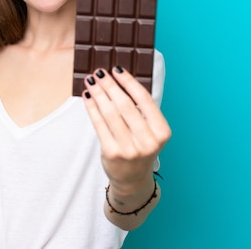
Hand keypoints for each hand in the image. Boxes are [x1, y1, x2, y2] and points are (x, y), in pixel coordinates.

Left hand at [82, 66, 170, 192]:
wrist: (132, 180)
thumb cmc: (140, 148)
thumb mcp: (149, 131)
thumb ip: (140, 110)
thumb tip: (118, 80)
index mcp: (162, 132)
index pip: (145, 100)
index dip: (129, 82)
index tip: (117, 69)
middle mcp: (148, 141)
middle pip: (125, 105)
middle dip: (110, 85)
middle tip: (99, 72)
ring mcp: (130, 149)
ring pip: (110, 113)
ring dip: (99, 93)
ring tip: (90, 80)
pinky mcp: (112, 153)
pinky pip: (99, 124)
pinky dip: (92, 108)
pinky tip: (88, 96)